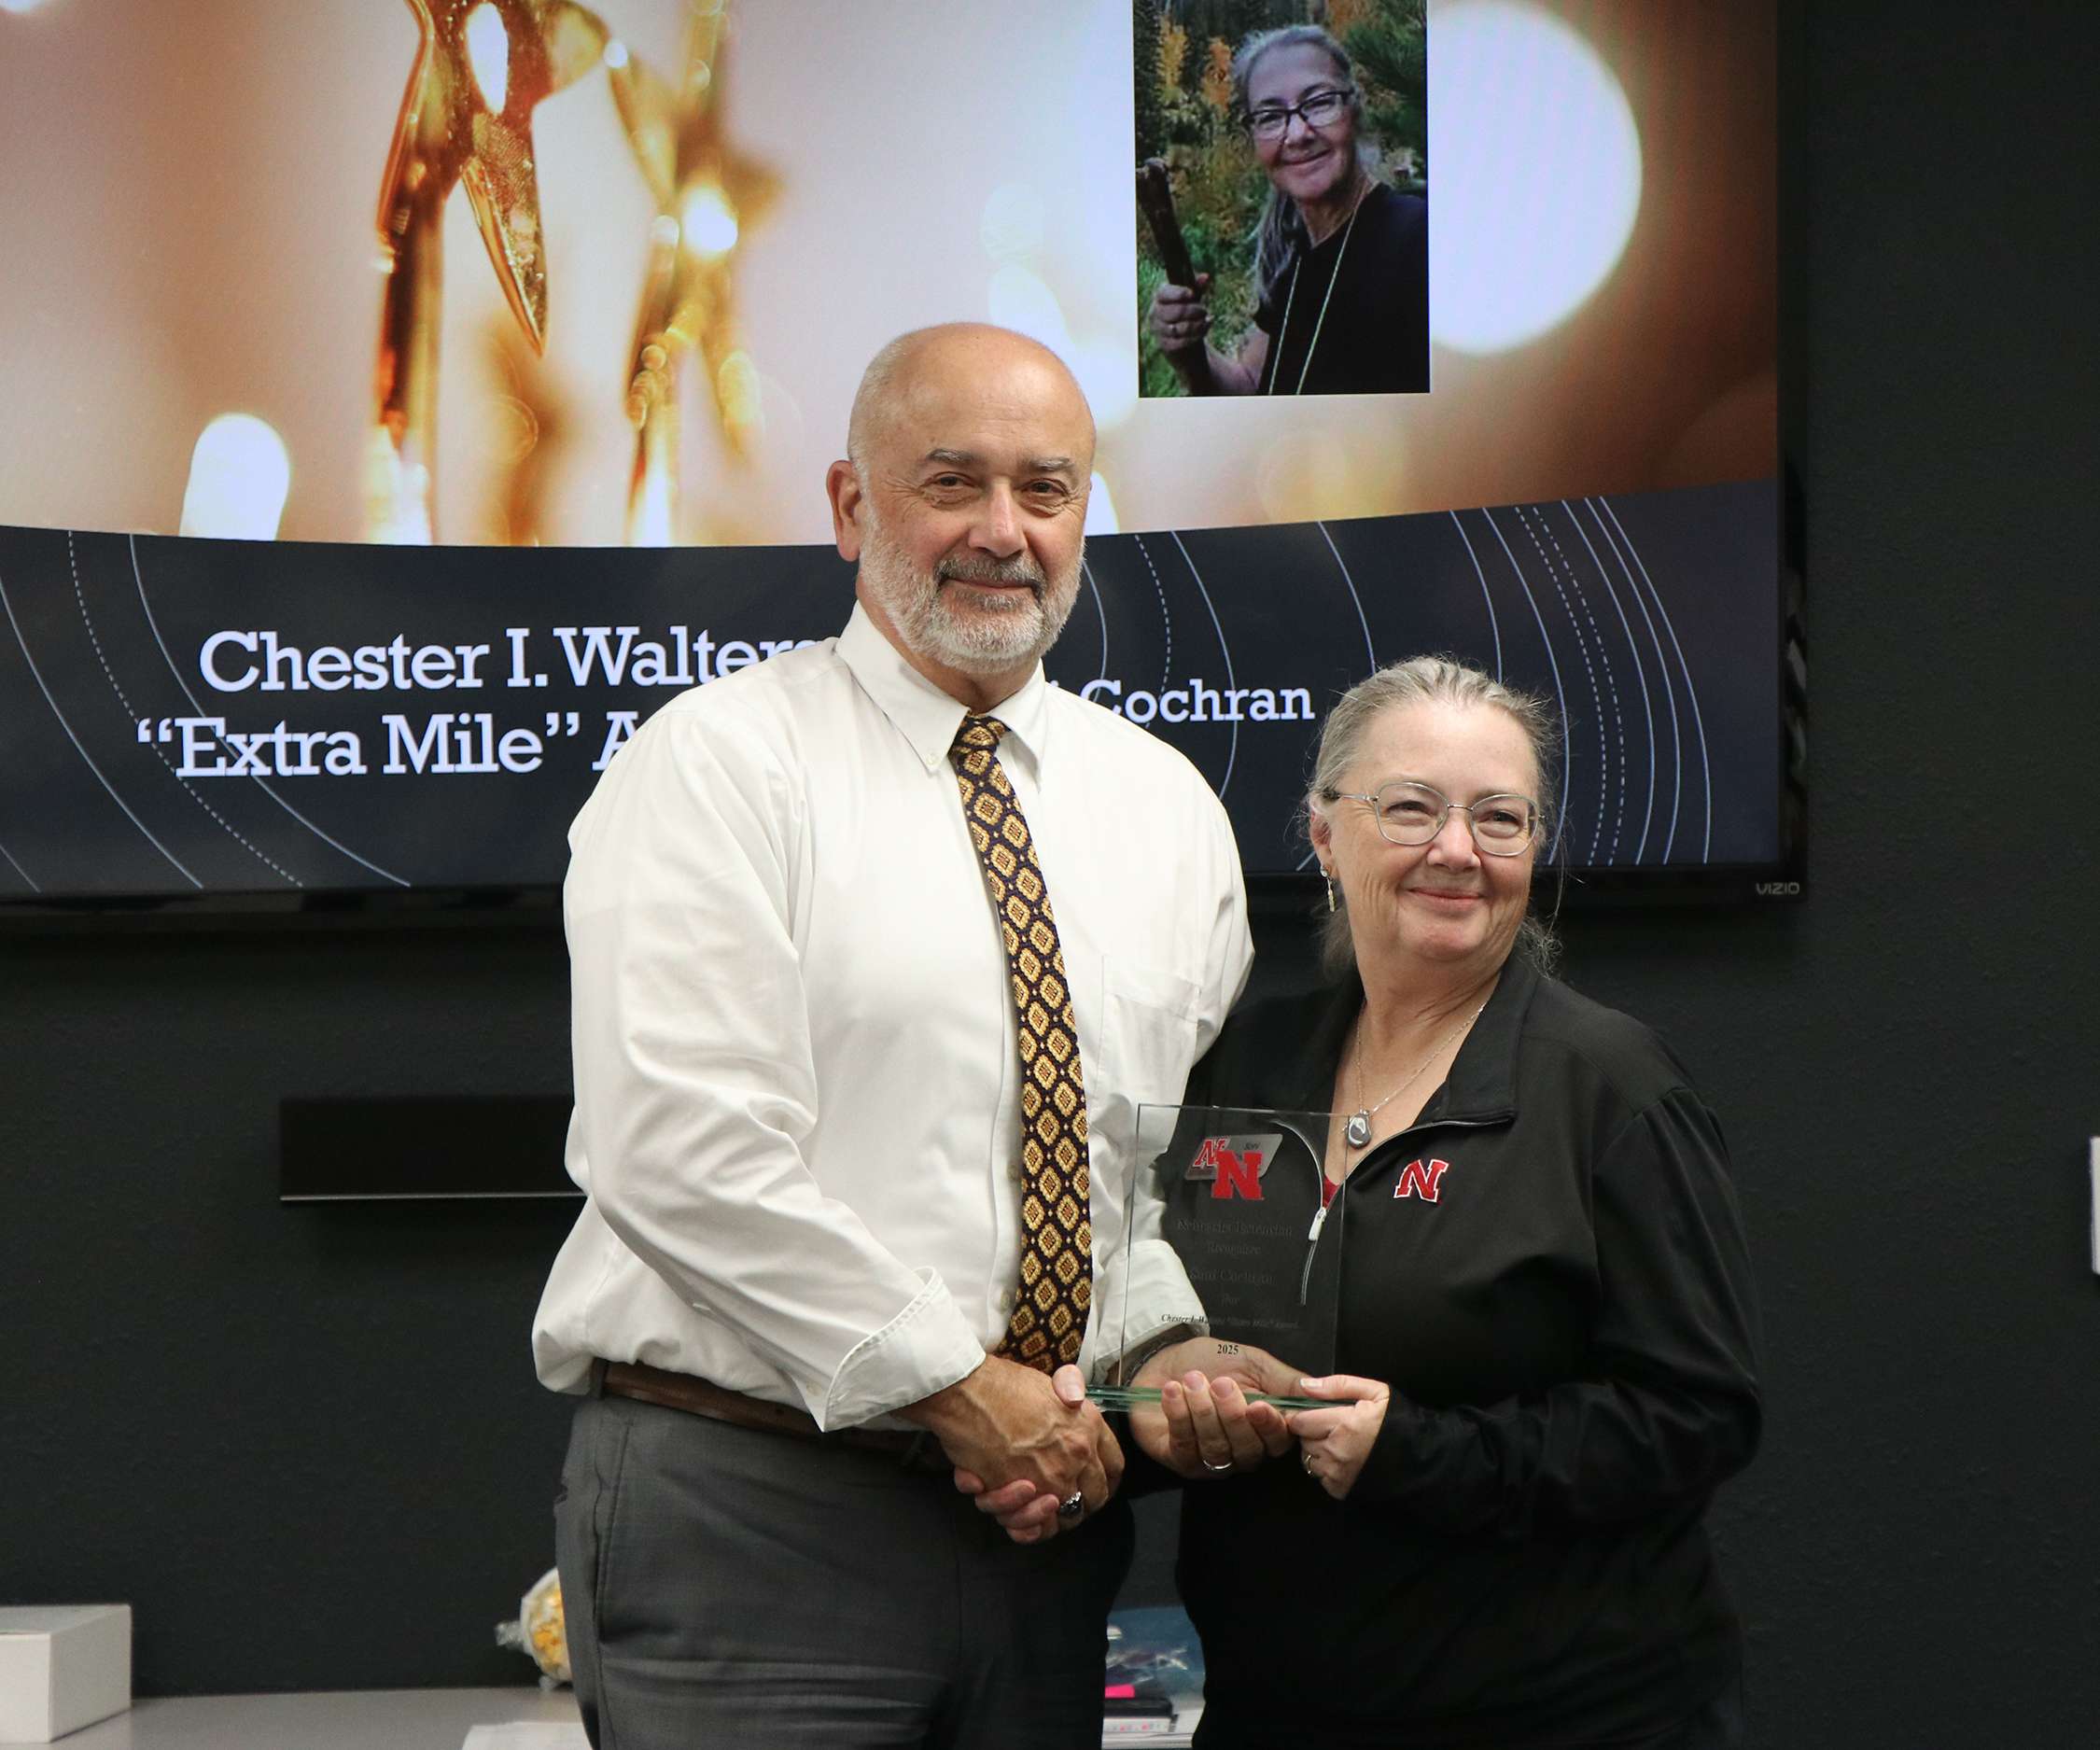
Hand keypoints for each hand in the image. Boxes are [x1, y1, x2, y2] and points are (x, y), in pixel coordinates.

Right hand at [916, 1360, 1120, 1544]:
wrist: (968, 1392)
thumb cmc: (1003, 1385)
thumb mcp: (1048, 1380)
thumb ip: (1071, 1387)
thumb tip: (1077, 1397)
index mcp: (1088, 1427)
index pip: (1115, 1467)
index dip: (1108, 1481)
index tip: (1098, 1486)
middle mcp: (1076, 1456)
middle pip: (1095, 1498)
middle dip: (1082, 1503)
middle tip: (1062, 1500)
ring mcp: (1050, 1478)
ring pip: (1064, 1518)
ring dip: (1048, 1516)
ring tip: (1032, 1501)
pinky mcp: (1021, 1495)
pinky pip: (1035, 1528)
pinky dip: (1027, 1528)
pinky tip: (1018, 1517)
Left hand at [1128, 1338, 1294, 1478]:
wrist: (1161, 1359)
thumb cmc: (1209, 1361)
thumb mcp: (1252, 1362)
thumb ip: (1284, 1381)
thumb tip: (1316, 1391)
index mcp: (1264, 1428)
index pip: (1279, 1441)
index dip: (1270, 1427)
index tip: (1258, 1405)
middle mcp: (1241, 1449)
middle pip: (1248, 1449)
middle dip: (1232, 1415)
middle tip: (1219, 1383)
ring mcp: (1211, 1459)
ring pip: (1218, 1449)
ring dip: (1203, 1411)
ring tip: (1192, 1381)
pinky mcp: (1181, 1460)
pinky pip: (1186, 1448)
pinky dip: (1179, 1416)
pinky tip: (1172, 1392)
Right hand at [1147, 274, 1212, 356]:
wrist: (1184, 339)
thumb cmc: (1187, 313)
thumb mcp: (1193, 298)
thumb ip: (1198, 287)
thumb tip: (1205, 277)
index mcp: (1159, 297)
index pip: (1164, 294)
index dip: (1178, 293)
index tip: (1192, 294)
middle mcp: (1155, 313)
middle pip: (1175, 311)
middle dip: (1194, 311)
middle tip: (1204, 310)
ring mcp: (1158, 330)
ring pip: (1179, 328)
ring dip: (1197, 324)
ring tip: (1207, 321)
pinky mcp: (1164, 345)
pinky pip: (1182, 341)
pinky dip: (1196, 336)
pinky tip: (1203, 331)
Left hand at [1285, 1374, 1390, 1499]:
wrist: (1420, 1459)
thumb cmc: (1396, 1421)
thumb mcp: (1374, 1392)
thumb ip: (1337, 1385)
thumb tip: (1304, 1387)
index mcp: (1343, 1424)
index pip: (1298, 1421)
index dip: (1303, 1415)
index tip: (1314, 1414)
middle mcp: (1336, 1451)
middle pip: (1303, 1440)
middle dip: (1312, 1432)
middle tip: (1333, 1428)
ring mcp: (1337, 1473)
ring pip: (1308, 1459)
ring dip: (1317, 1451)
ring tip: (1340, 1444)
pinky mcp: (1339, 1490)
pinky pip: (1319, 1476)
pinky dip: (1326, 1468)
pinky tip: (1345, 1460)